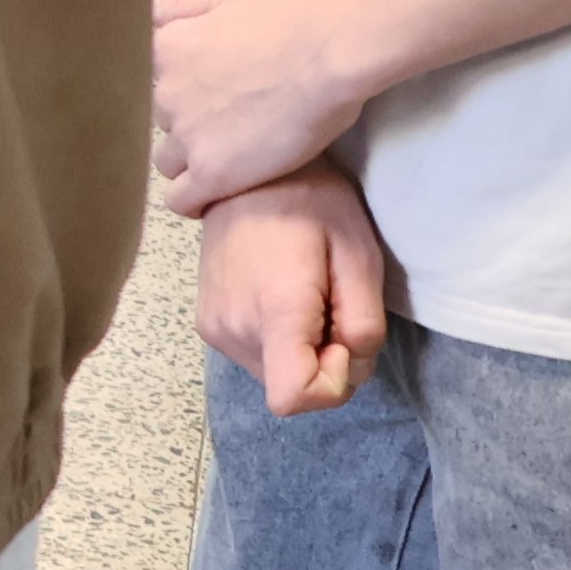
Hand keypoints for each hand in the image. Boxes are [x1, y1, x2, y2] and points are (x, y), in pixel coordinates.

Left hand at [153, 0, 373, 211]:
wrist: (329, 53)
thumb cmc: (289, 18)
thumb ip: (181, 4)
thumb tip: (149, 14)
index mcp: (165, 51)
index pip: (146, 80)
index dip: (176, 87)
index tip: (199, 92)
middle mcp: (165, 95)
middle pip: (162, 119)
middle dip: (187, 121)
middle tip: (226, 119)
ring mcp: (187, 137)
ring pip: (167, 160)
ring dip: (189, 160)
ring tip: (224, 156)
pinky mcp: (213, 173)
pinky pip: (181, 199)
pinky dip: (192, 200)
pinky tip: (211, 195)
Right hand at [192, 170, 391, 415]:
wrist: (244, 171)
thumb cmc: (310, 203)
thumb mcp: (359, 256)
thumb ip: (365, 324)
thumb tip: (351, 366)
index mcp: (273, 313)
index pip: (295, 398)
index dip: (333, 382)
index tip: (340, 334)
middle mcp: (233, 330)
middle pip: (290, 389)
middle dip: (323, 360)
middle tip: (328, 301)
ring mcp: (213, 328)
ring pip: (274, 375)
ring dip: (301, 350)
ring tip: (305, 292)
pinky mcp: (205, 322)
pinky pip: (254, 355)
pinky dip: (278, 340)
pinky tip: (280, 294)